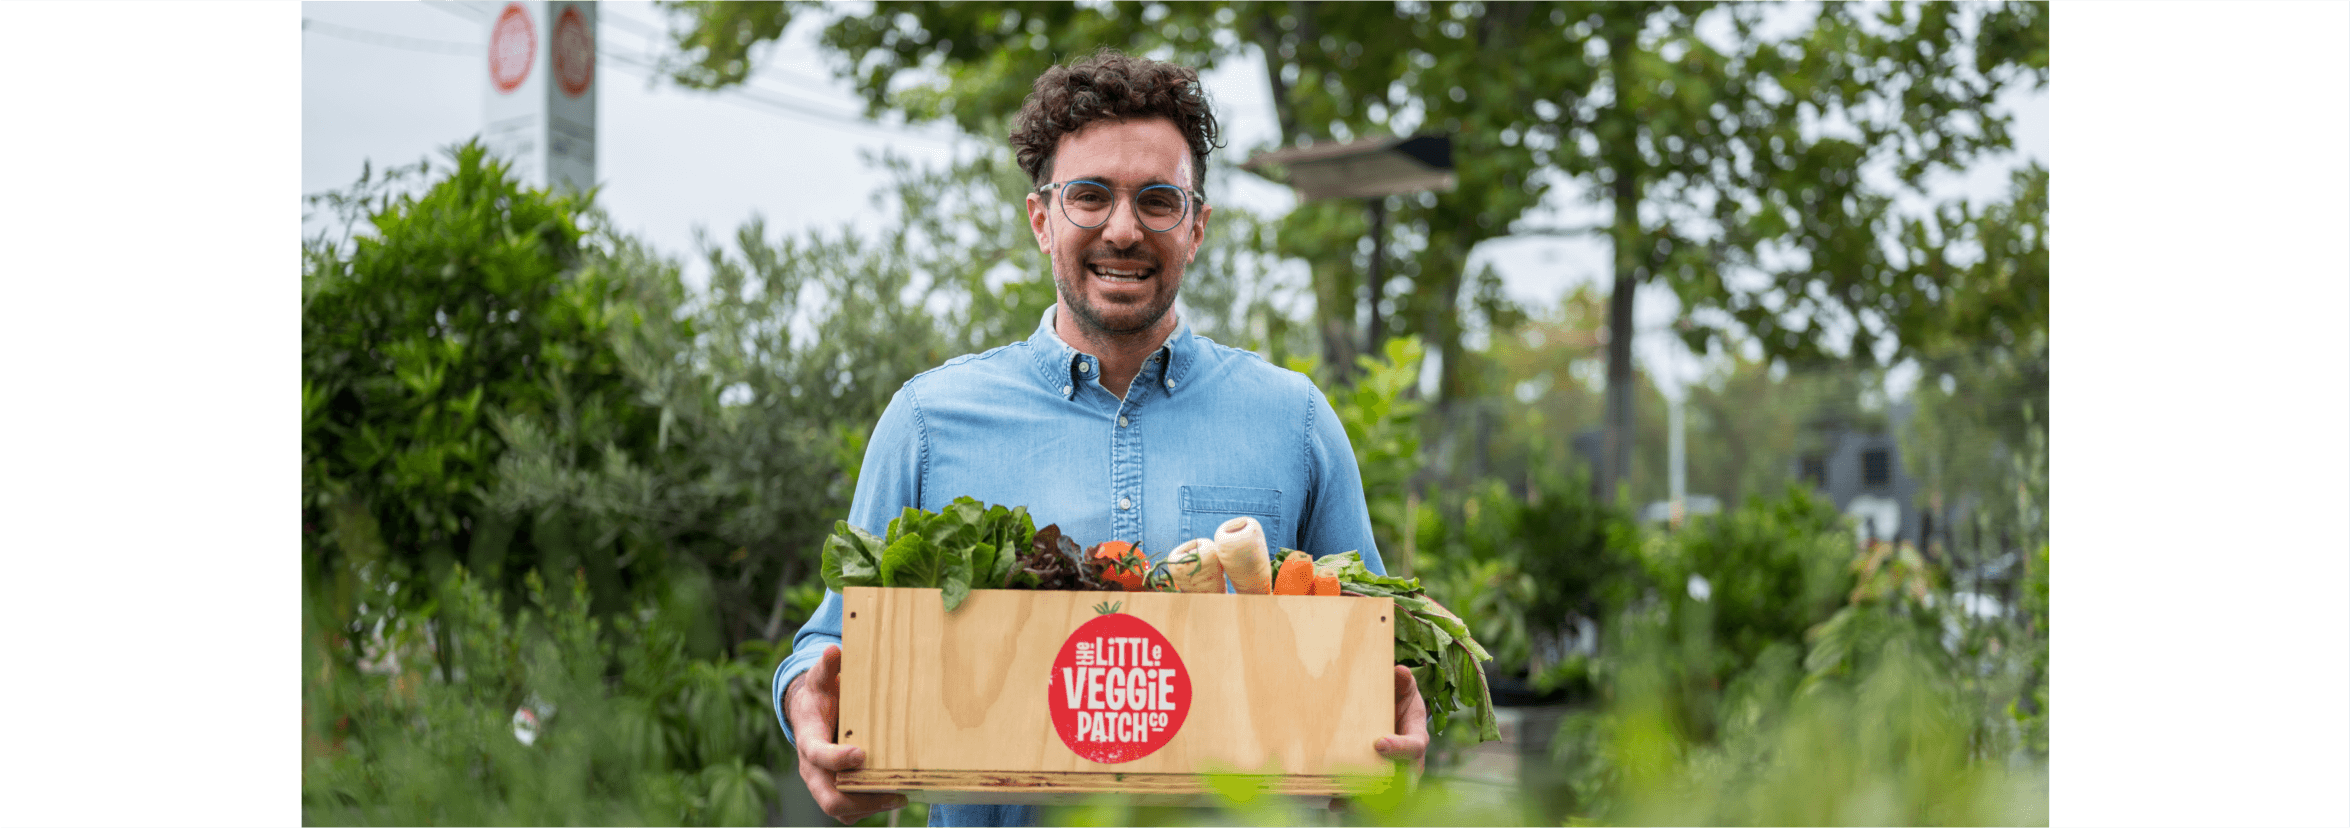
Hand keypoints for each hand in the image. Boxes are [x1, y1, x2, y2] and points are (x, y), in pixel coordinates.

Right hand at [786, 645, 907, 824]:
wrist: (809, 715)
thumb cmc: (820, 696)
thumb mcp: (821, 679)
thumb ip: (826, 666)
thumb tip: (834, 650)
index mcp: (808, 739)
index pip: (818, 754)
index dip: (837, 758)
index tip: (862, 754)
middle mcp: (811, 767)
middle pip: (827, 796)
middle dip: (859, 797)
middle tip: (892, 791)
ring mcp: (821, 782)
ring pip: (840, 808)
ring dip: (870, 807)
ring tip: (901, 796)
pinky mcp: (833, 790)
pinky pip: (848, 811)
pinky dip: (869, 809)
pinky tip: (894, 798)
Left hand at [1330, 666, 1431, 814]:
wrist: (1396, 713)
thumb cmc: (1400, 699)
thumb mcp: (1404, 689)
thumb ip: (1403, 682)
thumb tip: (1401, 671)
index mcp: (1417, 738)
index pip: (1414, 747)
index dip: (1399, 747)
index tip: (1379, 744)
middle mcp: (1409, 763)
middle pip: (1401, 780)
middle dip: (1383, 785)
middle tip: (1361, 783)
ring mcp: (1395, 775)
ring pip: (1385, 794)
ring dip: (1364, 798)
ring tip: (1341, 800)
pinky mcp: (1379, 781)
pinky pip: (1369, 796)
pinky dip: (1353, 801)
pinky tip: (1335, 803)